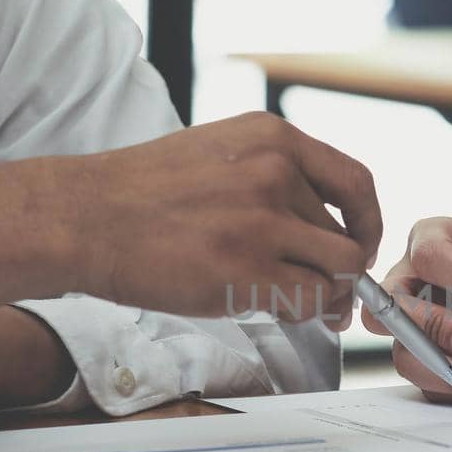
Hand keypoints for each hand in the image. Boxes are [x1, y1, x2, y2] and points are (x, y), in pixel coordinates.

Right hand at [0, 112, 380, 330]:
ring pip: (338, 272)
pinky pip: (309, 300)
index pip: (356, 182)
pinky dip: (303, 312)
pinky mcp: (248, 271)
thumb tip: (329, 231)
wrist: (83, 217)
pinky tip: (274, 309)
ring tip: (298, 303)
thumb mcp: (221, 155)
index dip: (368, 222)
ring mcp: (264, 223)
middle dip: (340, 272)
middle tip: (324, 293)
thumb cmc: (142, 194)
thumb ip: (276, 180)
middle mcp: (276, 173)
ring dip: (325, 295)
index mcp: (273, 139)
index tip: (360, 244)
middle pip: (347, 236)